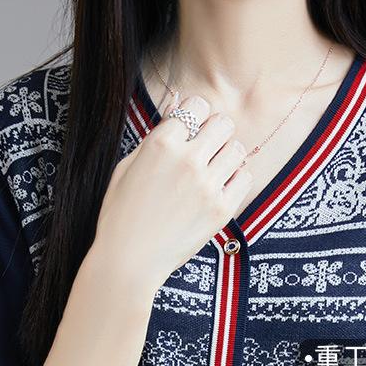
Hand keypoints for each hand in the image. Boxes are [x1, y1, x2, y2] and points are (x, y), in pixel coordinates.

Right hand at [92, 90, 252, 298]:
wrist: (128, 260)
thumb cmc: (121, 213)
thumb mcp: (127, 166)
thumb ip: (156, 136)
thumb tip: (177, 105)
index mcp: (161, 143)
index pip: (197, 106)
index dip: (196, 116)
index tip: (192, 130)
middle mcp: (187, 160)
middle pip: (223, 123)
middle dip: (216, 132)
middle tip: (207, 148)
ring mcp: (207, 185)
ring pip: (237, 149)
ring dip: (227, 155)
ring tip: (213, 169)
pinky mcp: (221, 209)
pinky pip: (245, 178)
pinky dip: (236, 179)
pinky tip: (220, 188)